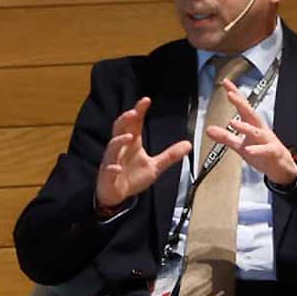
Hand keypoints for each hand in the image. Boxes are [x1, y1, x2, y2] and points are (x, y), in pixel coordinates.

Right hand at [95, 97, 191, 211]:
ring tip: (129, 136)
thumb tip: (188, 144)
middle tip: (134, 113)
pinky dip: (112, 168)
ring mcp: (112, 161)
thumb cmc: (132, 177)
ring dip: (119, 141)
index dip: (139, 111)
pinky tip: (117, 168)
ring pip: (112, 147)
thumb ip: (170, 155)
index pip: (134, 123)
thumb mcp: (155, 166)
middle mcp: (121, 149)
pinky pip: (109, 170)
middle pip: (119, 129)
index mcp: (132, 144)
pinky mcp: (108, 175)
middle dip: (125, 120)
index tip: (146, 101)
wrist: (116, 194)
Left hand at [204, 80, 296, 186]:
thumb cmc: (263, 154)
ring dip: (245, 127)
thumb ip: (225, 137)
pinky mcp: (273, 152)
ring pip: (256, 132)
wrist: (282, 168)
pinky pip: (265, 150)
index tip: (226, 83)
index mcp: (253, 126)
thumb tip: (209, 129)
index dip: (235, 95)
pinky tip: (248, 150)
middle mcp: (260, 130)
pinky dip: (257, 150)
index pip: (242, 107)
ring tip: (233, 123)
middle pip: (250, 114)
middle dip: (241, 104)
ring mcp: (267, 141)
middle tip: (230, 94)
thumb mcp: (240, 146)